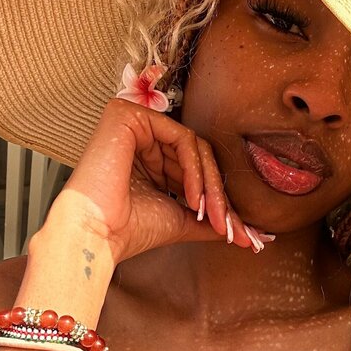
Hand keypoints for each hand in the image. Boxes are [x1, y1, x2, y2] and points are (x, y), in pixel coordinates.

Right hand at [45, 98, 270, 264]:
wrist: (98, 235)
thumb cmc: (130, 231)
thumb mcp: (183, 220)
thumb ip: (214, 219)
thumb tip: (251, 235)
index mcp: (148, 157)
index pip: (196, 165)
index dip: (216, 196)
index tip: (233, 230)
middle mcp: (140, 137)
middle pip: (199, 154)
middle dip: (217, 193)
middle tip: (227, 226)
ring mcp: (133, 123)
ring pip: (195, 145)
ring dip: (208, 184)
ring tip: (210, 215)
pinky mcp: (128, 115)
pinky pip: (182, 136)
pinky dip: (194, 168)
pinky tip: (192, 196)